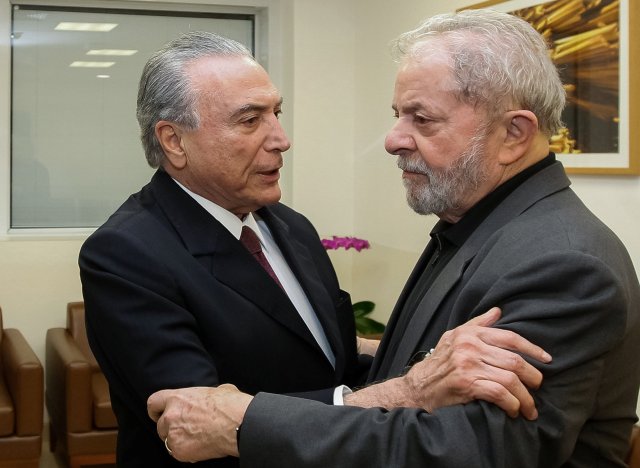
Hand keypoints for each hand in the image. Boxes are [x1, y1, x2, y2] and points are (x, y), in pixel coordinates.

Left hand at [147, 384, 252, 461]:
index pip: (154, 402)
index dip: (156, 410)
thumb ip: (207, 395)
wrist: (238, 424)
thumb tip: (216, 395)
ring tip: (196, 439)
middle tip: (186, 430)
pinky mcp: (179, 451)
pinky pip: (177, 453)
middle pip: (161, 425)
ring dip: (179, 441)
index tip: (158, 414)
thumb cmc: (231, 406)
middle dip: (171, 428)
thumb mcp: (219, 390)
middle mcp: (171, 416)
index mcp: (178, 398)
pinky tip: (201, 447)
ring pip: (168, 441)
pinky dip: (187, 452)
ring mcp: (173, 435)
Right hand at [345, 307, 550, 419]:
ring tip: (529, 407)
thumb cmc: (438, 364)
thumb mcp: (453, 338)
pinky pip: (499, 394)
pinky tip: (513, 410)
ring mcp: (468, 365)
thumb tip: (498, 311)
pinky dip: (512, 404)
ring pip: (510, 379)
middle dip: (532, 376)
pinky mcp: (466, 385)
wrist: (416, 388)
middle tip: (538, 387)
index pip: (509, 337)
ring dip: (525, 397)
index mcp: (469, 334)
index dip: (532, 348)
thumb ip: (477, 324)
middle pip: (514, 360)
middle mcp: (469, 347)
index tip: (547, 359)